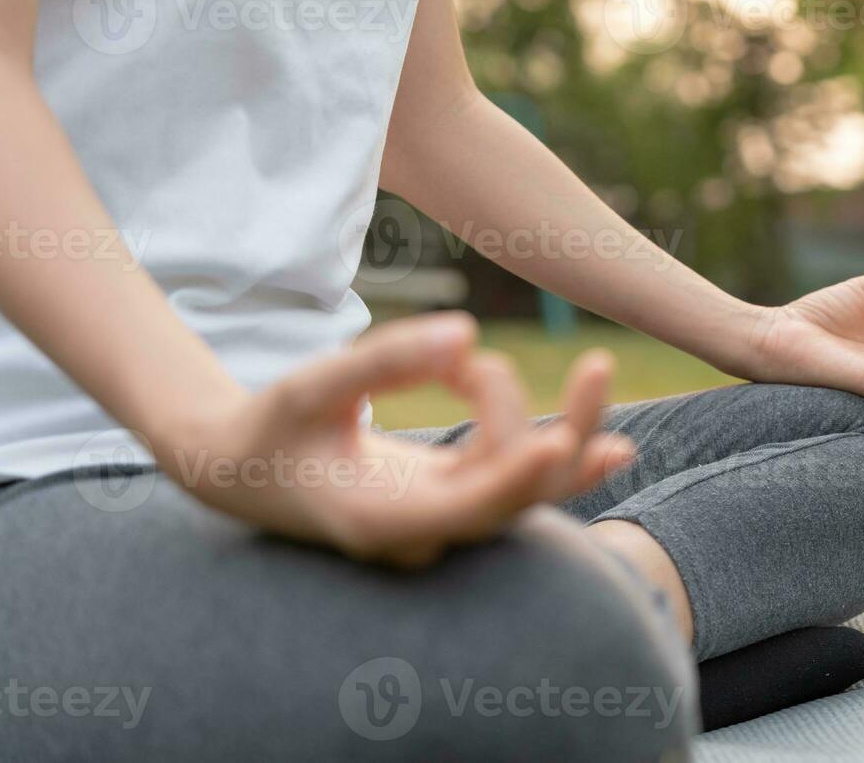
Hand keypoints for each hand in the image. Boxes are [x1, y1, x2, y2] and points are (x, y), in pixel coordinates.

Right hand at [162, 312, 632, 566]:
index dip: (512, 480)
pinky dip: (556, 445)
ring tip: (598, 369)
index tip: (557, 442)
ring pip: (531, 491)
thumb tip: (467, 330)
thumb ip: (386, 361)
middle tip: (598, 364)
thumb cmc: (274, 426)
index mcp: (378, 518)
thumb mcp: (313, 385)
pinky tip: (615, 440)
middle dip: (565, 432)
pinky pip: (523, 481)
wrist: (248, 472)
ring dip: (567, 429)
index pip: (463, 508)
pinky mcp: (459, 499)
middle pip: (518, 499)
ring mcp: (446, 522)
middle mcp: (423, 533)